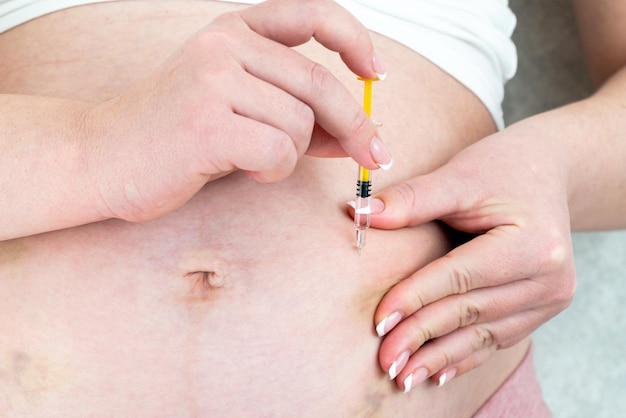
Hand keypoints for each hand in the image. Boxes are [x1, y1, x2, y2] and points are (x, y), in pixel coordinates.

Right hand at [85, 0, 388, 221]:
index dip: (355, 40)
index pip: (312, 14)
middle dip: (354, 126)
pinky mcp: (208, 122)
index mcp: (232, 30)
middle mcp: (224, 45)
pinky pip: (280, 151)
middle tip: (373, 154)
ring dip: (294, 153)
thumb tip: (353, 134)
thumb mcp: (239, 109)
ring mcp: (213, 79)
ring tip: (258, 160)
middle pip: (319, 84)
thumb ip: (294, 111)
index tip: (375, 72)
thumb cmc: (172, 135)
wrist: (103, 157)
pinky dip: (275, 171)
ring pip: (301, 122)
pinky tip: (247, 171)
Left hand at [367, 126, 575, 391]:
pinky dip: (465, 356)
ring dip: (440, 356)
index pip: (461, 276)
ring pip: (484, 334)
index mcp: (534, 243)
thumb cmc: (503, 167)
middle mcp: (549, 278)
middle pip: (471, 311)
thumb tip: (360, 214)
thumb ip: (413, 198)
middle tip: (384, 359)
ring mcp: (549, 298)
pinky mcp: (541, 308)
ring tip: (403, 376)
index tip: (380, 319)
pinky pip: (497, 338)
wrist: (547, 172)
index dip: (417, 297)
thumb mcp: (460, 174)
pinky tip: (437, 372)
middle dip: (422, 336)